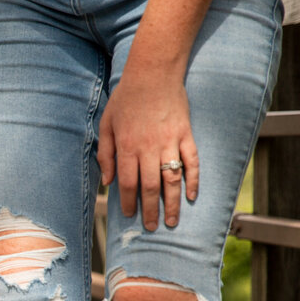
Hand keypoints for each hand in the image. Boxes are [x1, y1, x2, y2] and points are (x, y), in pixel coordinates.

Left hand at [97, 69, 198, 230]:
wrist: (153, 74)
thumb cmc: (125, 99)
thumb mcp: (106, 125)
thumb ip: (105, 154)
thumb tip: (108, 182)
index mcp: (127, 147)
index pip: (127, 183)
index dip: (128, 202)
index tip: (128, 216)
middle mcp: (149, 148)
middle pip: (150, 187)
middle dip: (150, 210)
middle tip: (152, 227)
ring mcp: (170, 142)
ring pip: (172, 179)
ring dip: (172, 203)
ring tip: (172, 221)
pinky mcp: (186, 134)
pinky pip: (192, 161)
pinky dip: (194, 180)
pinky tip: (192, 196)